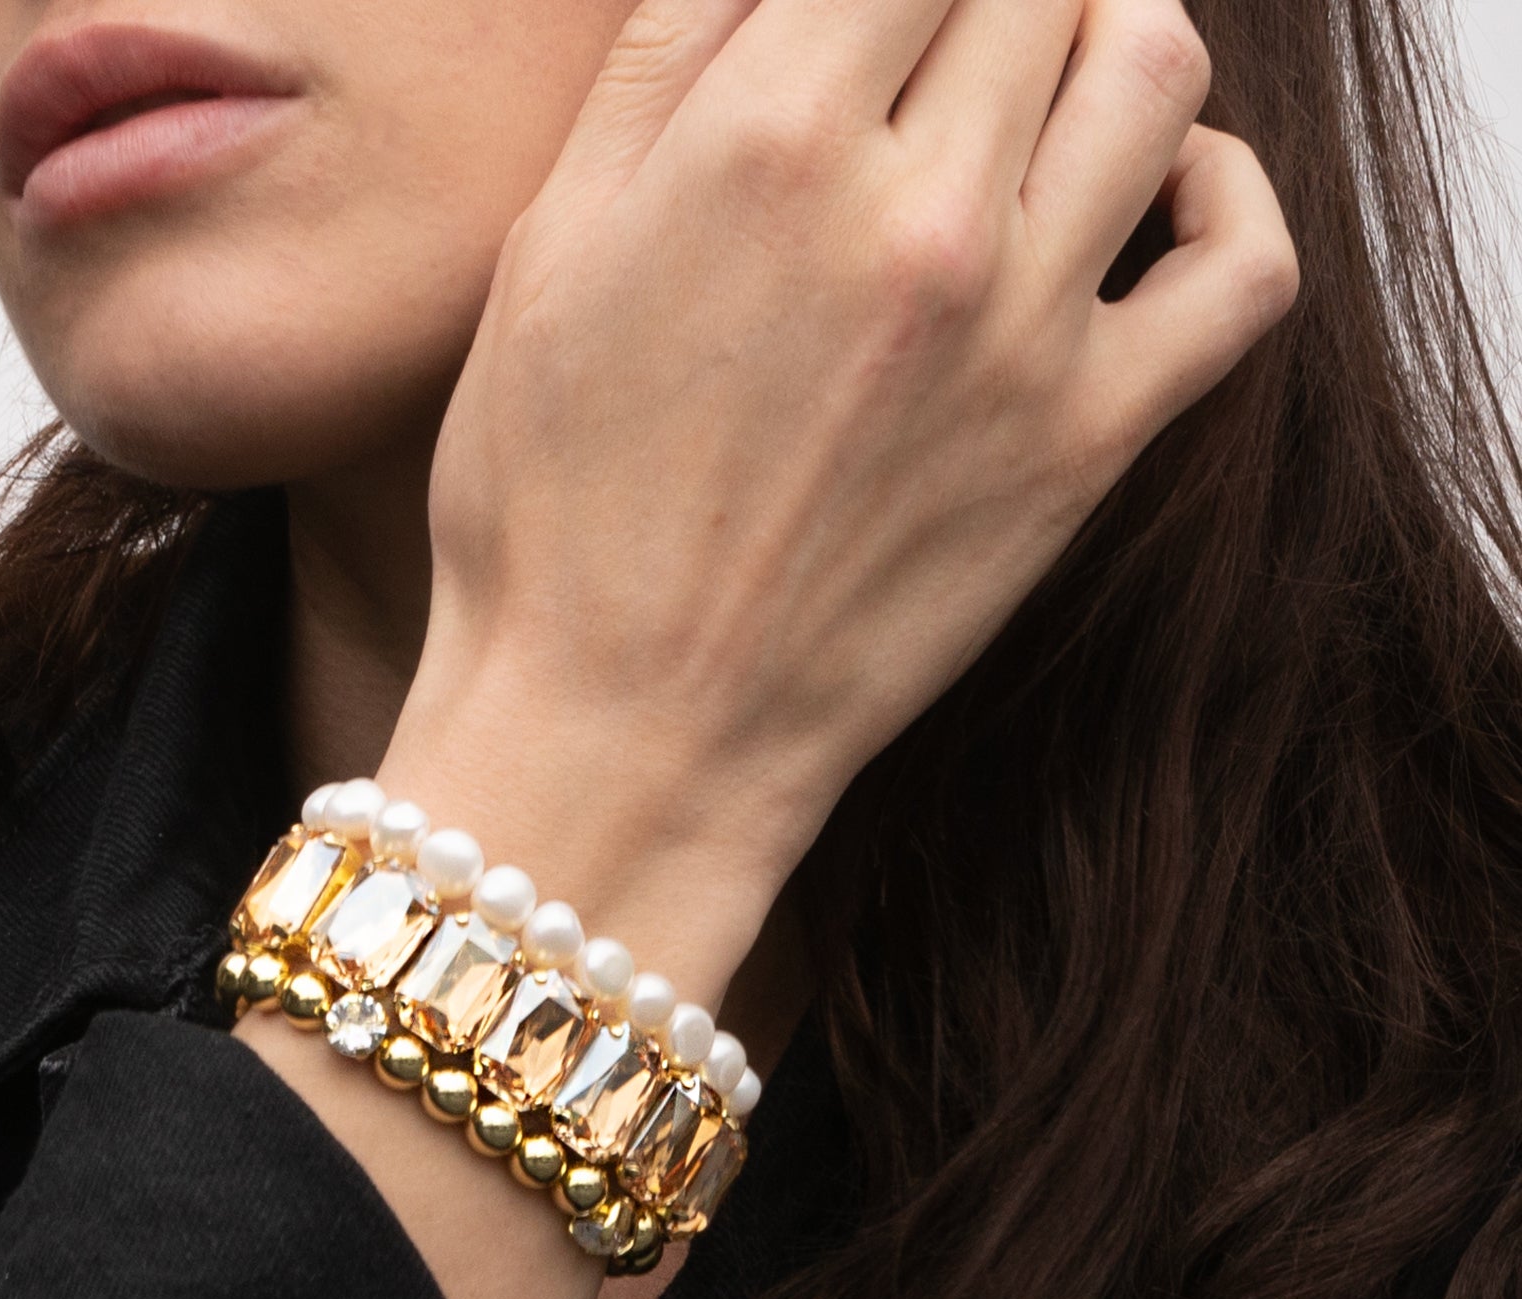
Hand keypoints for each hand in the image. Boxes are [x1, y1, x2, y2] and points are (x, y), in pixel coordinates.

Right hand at [386, 0, 1296, 1003]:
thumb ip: (667, 58)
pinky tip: (1154, 193)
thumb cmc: (551, 515)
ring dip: (1102, 33)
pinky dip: (1223, 195)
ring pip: (1152, 70)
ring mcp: (1022, 332)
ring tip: (1037, 79)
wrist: (626, 735)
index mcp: (767, 142)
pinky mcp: (1084, 445)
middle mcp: (917, 213)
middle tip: (932, 40)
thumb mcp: (549, 252)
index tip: (864, 16)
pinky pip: (1240, 267)